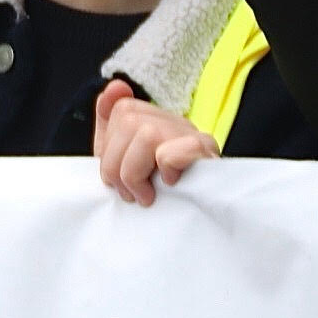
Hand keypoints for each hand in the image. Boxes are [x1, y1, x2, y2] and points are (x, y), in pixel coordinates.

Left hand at [93, 77, 217, 205]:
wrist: (191, 231)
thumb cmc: (154, 196)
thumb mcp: (121, 163)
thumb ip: (110, 126)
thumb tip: (116, 86)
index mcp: (157, 122)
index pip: (121, 109)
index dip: (109, 147)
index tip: (117, 177)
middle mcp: (177, 123)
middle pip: (128, 120)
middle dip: (117, 165)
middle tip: (130, 192)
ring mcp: (194, 136)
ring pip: (147, 134)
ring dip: (135, 174)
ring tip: (146, 195)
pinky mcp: (208, 156)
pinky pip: (175, 151)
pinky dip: (165, 169)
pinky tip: (170, 185)